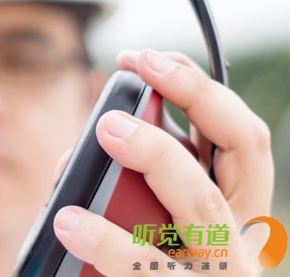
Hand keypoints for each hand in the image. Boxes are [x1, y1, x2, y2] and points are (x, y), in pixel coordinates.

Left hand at [53, 49, 273, 275]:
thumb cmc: (160, 272)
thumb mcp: (161, 225)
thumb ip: (139, 181)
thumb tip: (91, 140)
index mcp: (233, 206)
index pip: (236, 130)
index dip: (195, 84)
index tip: (142, 58)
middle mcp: (244, 236)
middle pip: (246, 148)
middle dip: (193, 98)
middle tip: (130, 76)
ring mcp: (225, 275)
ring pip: (205, 207)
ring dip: (156, 157)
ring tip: (103, 133)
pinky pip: (154, 272)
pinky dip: (112, 244)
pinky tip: (69, 223)